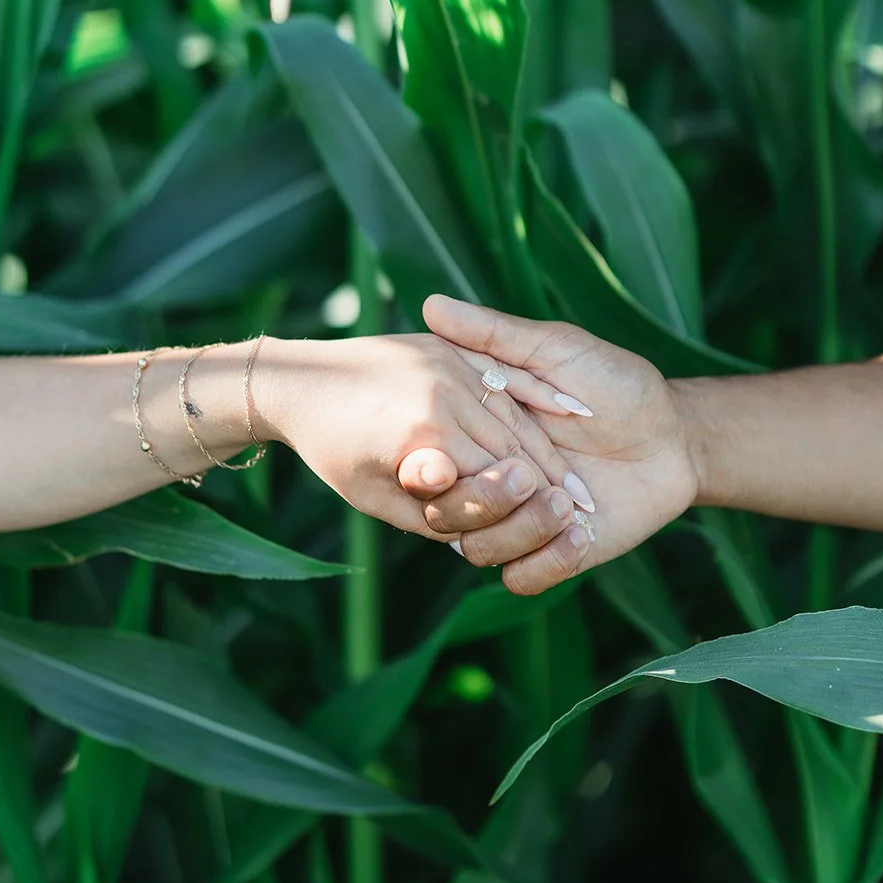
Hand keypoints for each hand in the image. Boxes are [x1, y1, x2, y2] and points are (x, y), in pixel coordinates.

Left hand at [254, 333, 585, 544]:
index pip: (497, 480)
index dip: (532, 507)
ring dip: (549, 445)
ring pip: (515, 412)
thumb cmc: (330, 451)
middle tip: (585, 506)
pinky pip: (504, 374)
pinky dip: (537, 398)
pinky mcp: (444, 347)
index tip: (566, 529)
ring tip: (573, 477)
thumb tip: (473, 536)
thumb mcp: (375, 499)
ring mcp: (445, 364)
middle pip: (516, 445)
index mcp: (424, 439)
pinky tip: (567, 416)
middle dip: (552, 479)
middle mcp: (440, 397)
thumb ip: (429, 515)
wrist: (297, 381)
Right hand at [420, 297, 698, 591]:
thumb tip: (431, 303)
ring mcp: (520, 521)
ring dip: (517, 530)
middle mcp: (490, 483)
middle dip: (477, 500)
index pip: (432, 459)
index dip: (429, 462)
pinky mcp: (555, 553)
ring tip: (566, 502)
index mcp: (479, 436)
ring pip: (480, 551)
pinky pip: (523, 578)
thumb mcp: (557, 350)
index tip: (441, 458)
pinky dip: (545, 562)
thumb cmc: (618, 384)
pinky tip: (579, 534)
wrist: (675, 436)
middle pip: (445, 512)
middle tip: (525, 475)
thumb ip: (495, 335)